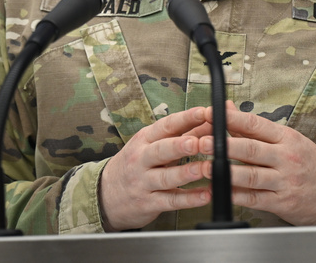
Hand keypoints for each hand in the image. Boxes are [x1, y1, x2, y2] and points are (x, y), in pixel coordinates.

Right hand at [98, 106, 212, 230]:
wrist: (106, 194)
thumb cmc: (135, 164)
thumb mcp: (151, 144)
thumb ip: (181, 133)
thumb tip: (209, 120)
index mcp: (144, 140)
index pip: (166, 126)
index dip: (185, 119)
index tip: (203, 113)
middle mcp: (142, 159)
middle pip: (161, 150)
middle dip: (180, 146)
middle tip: (198, 143)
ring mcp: (144, 182)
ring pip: (166, 177)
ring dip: (186, 173)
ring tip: (205, 169)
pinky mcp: (149, 203)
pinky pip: (170, 201)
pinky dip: (188, 199)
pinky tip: (205, 195)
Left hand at [201, 102, 315, 225]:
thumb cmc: (309, 162)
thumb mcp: (287, 138)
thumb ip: (254, 127)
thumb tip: (228, 108)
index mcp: (286, 138)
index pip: (255, 124)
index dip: (231, 119)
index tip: (212, 114)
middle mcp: (286, 158)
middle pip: (251, 149)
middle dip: (224, 146)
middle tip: (203, 142)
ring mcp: (284, 181)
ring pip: (251, 176)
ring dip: (226, 172)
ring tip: (207, 168)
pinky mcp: (282, 202)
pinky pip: (254, 198)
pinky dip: (236, 196)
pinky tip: (221, 192)